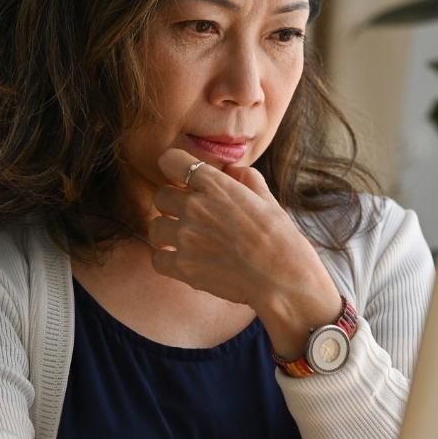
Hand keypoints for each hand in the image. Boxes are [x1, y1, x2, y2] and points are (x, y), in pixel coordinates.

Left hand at [148, 148, 341, 357]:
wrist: (282, 278)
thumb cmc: (280, 238)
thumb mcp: (267, 199)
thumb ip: (246, 178)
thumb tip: (232, 170)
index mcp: (216, 186)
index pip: (171, 160)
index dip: (174, 167)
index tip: (182, 178)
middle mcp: (195, 207)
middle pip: (161, 196)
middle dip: (173, 203)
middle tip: (190, 215)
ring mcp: (186, 237)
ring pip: (155, 227)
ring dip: (167, 231)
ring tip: (187, 239)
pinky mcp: (183, 266)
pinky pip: (157, 258)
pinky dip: (167, 259)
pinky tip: (184, 260)